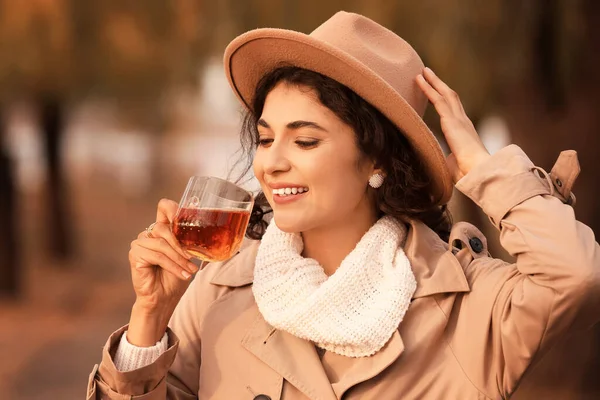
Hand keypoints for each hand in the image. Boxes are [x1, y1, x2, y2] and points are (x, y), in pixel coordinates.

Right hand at [127, 198, 198, 344]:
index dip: (172, 208)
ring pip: (162, 244)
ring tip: (189, 270)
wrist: (164, 298)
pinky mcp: (135, 255)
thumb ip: (192, 241)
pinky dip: (173, 266)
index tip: (184, 215)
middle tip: (192, 259)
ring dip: (179, 258)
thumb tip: (209, 226)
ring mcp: (139, 243)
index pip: (164, 207)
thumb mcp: (188, 256)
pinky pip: (157, 256)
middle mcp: (148, 233)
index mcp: (161, 229)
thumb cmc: (176, 276)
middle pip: (164, 228)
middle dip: (181, 245)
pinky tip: (182, 274)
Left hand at [416, 67, 490, 181]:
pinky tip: (419, 80)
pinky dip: (428, 88)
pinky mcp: (452, 121)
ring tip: (423, 72)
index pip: (453, 111)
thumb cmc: (467, 172)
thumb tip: (439, 163)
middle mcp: (463, 121)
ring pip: (445, 94)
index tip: (435, 92)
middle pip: (451, 97)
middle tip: (428, 74)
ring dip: (433, 82)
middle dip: (439, 84)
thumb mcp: (453, 163)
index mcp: (464, 131)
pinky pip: (438, 99)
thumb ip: (446, 159)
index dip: (444, 99)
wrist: (478, 171)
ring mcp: (458, 119)